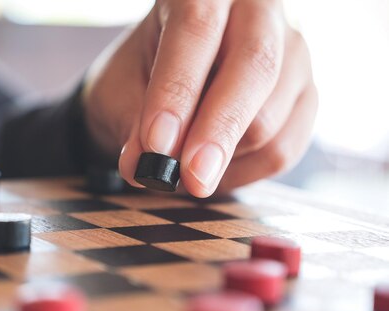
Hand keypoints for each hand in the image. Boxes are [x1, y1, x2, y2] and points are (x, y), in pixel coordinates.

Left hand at [83, 0, 317, 196]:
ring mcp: (290, 52)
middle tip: (189, 178)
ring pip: (270, 118)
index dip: (176, 91)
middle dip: (217, 132)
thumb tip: (148, 167)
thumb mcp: (120, 93)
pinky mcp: (305, 96)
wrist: (166, 88)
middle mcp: (257, 11)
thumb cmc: (138, 80)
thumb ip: (133, 125)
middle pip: (254, 66)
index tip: (157, 145)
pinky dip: (242, 173)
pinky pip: (283, 149)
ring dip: (221, 160)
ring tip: (182, 169)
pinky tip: (213, 169)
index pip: (196, 30)